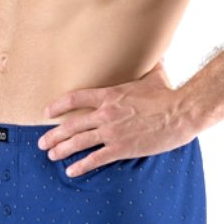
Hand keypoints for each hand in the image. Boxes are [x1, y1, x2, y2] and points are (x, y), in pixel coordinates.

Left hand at [38, 61, 192, 176]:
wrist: (181, 113)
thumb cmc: (168, 94)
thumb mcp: (154, 75)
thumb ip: (148, 65)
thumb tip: (155, 52)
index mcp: (110, 95)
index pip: (75, 98)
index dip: (58, 105)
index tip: (47, 112)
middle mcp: (106, 113)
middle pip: (71, 124)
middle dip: (53, 135)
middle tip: (42, 142)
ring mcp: (112, 131)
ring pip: (78, 142)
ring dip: (61, 150)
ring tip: (51, 155)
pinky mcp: (121, 148)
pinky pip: (95, 159)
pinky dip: (81, 166)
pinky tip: (71, 171)